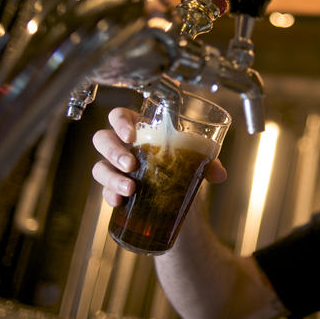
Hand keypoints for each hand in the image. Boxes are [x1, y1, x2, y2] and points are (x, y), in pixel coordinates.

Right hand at [92, 107, 226, 206]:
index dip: (119, 122)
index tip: (131, 135)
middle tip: (130, 165)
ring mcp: (116, 168)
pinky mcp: (115, 190)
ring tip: (130, 189)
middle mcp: (123, 146)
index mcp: (140, 128)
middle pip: (103, 139)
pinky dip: (110, 196)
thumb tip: (219, 173)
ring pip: (99, 167)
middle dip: (113, 151)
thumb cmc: (182, 166)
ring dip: (111, 177)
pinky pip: (104, 191)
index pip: (119, 116)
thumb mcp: (197, 161)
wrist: (179, 198)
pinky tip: (120, 202)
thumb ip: (209, 163)